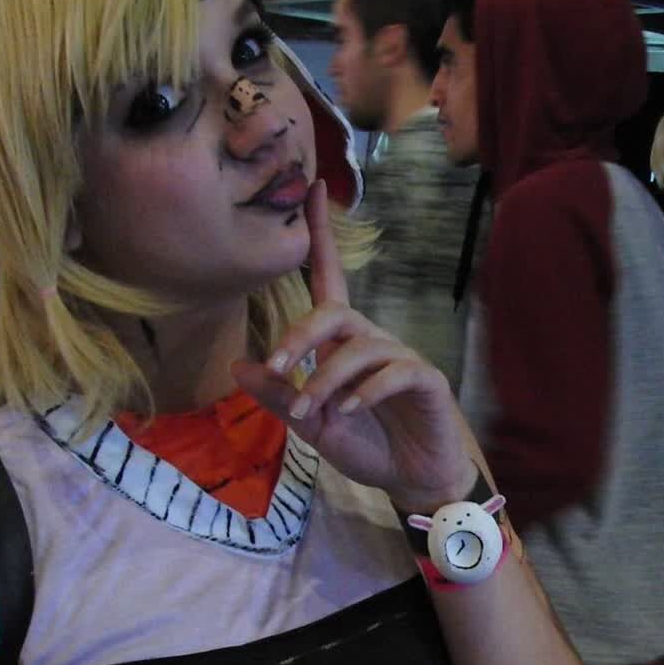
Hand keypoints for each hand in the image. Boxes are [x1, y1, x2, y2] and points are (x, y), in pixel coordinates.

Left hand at [233, 179, 476, 511]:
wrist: (414, 477)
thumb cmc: (366, 443)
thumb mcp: (311, 424)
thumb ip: (278, 396)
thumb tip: (238, 365)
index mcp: (342, 343)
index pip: (328, 278)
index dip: (321, 234)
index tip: (311, 187)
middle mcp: (370, 340)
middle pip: (333, 313)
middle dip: (300, 336)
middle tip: (278, 369)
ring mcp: (400, 358)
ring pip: (358, 348)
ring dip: (326, 380)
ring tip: (312, 412)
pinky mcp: (425, 380)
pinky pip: (395, 372)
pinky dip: (367, 391)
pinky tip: (349, 412)